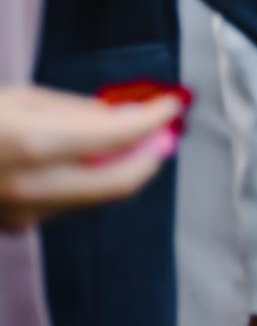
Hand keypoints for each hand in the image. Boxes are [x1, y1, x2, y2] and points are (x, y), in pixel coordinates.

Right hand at [0, 85, 184, 227]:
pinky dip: (90, 182)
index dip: (152, 119)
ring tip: (129, 142)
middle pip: (119, 183)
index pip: (117, 137)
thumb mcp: (23, 100)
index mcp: (34, 144)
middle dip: (150, 158)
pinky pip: (71, 204)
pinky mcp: (15, 226)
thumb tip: (130, 117)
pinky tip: (87, 161)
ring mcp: (23, 213)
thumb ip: (81, 112)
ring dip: (122, 171)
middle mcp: (32, 187)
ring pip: (98, 197)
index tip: (171, 106)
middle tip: (164, 134)